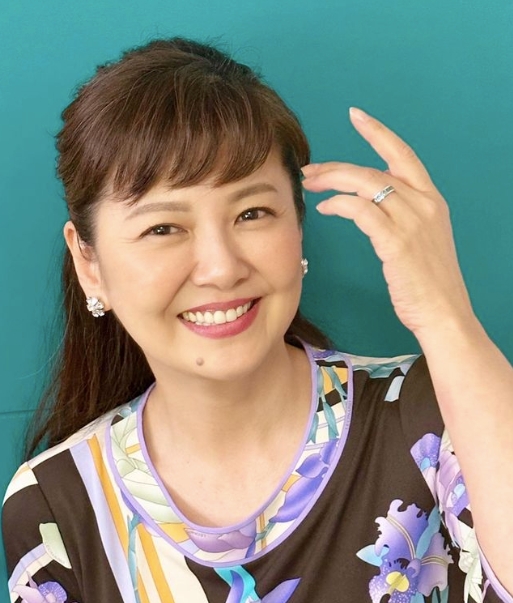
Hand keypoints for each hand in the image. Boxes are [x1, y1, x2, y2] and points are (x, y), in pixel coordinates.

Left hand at [301, 108, 475, 337]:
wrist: (445, 313)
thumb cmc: (428, 283)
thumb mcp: (423, 240)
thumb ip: (401, 217)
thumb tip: (369, 204)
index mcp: (432, 200)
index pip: (403, 155)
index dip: (378, 133)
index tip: (356, 116)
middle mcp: (424, 204)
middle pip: (374, 169)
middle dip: (337, 166)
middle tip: (311, 170)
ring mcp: (412, 221)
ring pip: (364, 184)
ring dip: (332, 181)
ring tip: (310, 185)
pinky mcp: (396, 241)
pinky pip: (360, 210)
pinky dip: (338, 204)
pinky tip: (325, 208)